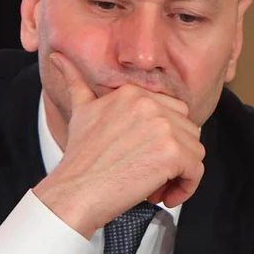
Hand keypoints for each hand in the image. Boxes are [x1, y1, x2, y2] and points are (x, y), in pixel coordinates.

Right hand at [32, 52, 204, 237]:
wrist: (75, 191)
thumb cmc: (79, 158)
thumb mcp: (80, 110)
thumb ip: (75, 81)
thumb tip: (57, 56)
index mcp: (134, 93)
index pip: (173, 112)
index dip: (164, 138)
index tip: (145, 156)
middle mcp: (151, 104)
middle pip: (187, 130)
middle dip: (175, 155)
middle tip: (151, 175)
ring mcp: (163, 127)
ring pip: (194, 151)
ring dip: (179, 174)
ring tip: (154, 188)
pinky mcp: (172, 154)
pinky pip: (195, 172)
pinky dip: (185, 188)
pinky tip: (163, 197)